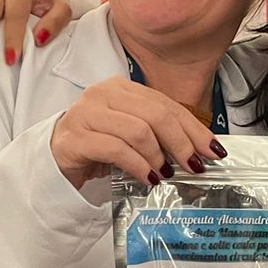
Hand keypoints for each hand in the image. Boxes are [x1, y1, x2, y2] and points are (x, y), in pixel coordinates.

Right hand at [49, 76, 226, 191]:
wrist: (55, 161)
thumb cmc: (98, 148)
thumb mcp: (133, 136)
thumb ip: (161, 135)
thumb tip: (200, 150)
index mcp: (122, 88)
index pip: (166, 105)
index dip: (194, 128)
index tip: (213, 150)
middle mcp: (103, 95)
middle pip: (155, 115)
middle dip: (181, 143)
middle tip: (194, 165)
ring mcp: (86, 114)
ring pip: (137, 130)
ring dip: (158, 156)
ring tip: (165, 174)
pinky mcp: (75, 138)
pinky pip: (116, 149)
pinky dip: (138, 166)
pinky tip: (149, 179)